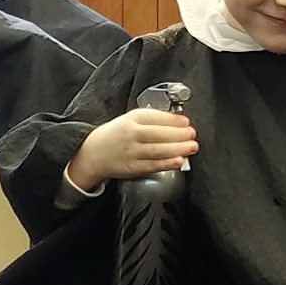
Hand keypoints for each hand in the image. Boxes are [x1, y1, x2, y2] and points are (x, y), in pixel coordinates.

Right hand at [67, 108, 198, 192]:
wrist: (93, 153)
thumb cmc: (115, 135)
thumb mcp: (129, 120)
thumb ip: (151, 120)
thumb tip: (177, 122)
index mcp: (130, 119)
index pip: (155, 117)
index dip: (174, 120)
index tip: (186, 121)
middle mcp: (130, 134)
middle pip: (159, 134)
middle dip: (180, 134)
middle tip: (192, 134)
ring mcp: (131, 152)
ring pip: (158, 150)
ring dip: (178, 148)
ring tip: (191, 146)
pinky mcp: (132, 167)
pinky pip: (153, 165)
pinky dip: (167, 163)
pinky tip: (178, 160)